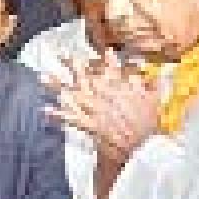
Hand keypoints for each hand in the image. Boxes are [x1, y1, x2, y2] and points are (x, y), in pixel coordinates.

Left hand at [47, 48, 160, 164]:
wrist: (141, 149)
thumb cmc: (148, 128)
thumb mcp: (154, 103)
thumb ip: (153, 86)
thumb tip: (155, 74)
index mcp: (122, 89)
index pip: (112, 69)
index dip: (106, 59)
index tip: (99, 49)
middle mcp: (106, 96)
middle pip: (87, 77)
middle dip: (72, 65)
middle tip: (60, 54)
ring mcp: (97, 110)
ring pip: (74, 94)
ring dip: (57, 85)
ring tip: (43, 77)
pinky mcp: (90, 125)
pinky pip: (72, 118)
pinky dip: (58, 114)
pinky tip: (45, 109)